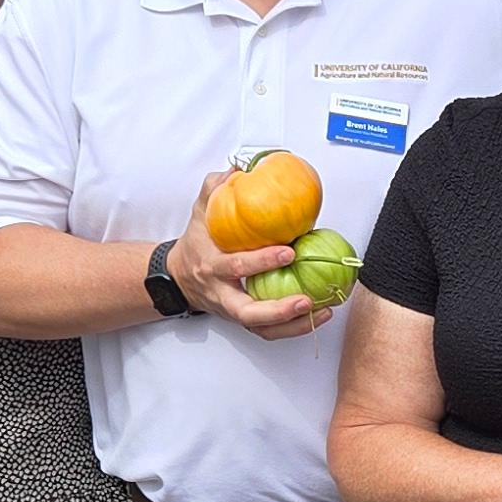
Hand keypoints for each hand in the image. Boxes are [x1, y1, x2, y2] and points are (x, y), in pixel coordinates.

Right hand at [172, 173, 323, 339]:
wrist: (179, 278)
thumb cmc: (196, 244)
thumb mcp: (199, 213)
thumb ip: (214, 189)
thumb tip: (238, 168)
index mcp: (211, 267)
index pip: (236, 267)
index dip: (262, 261)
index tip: (289, 251)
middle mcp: (222, 294)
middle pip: (247, 312)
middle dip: (277, 308)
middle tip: (306, 298)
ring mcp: (233, 312)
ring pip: (261, 328)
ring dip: (293, 325)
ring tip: (323, 312)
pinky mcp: (244, 321)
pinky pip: (269, 332)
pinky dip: (294, 328)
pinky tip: (319, 316)